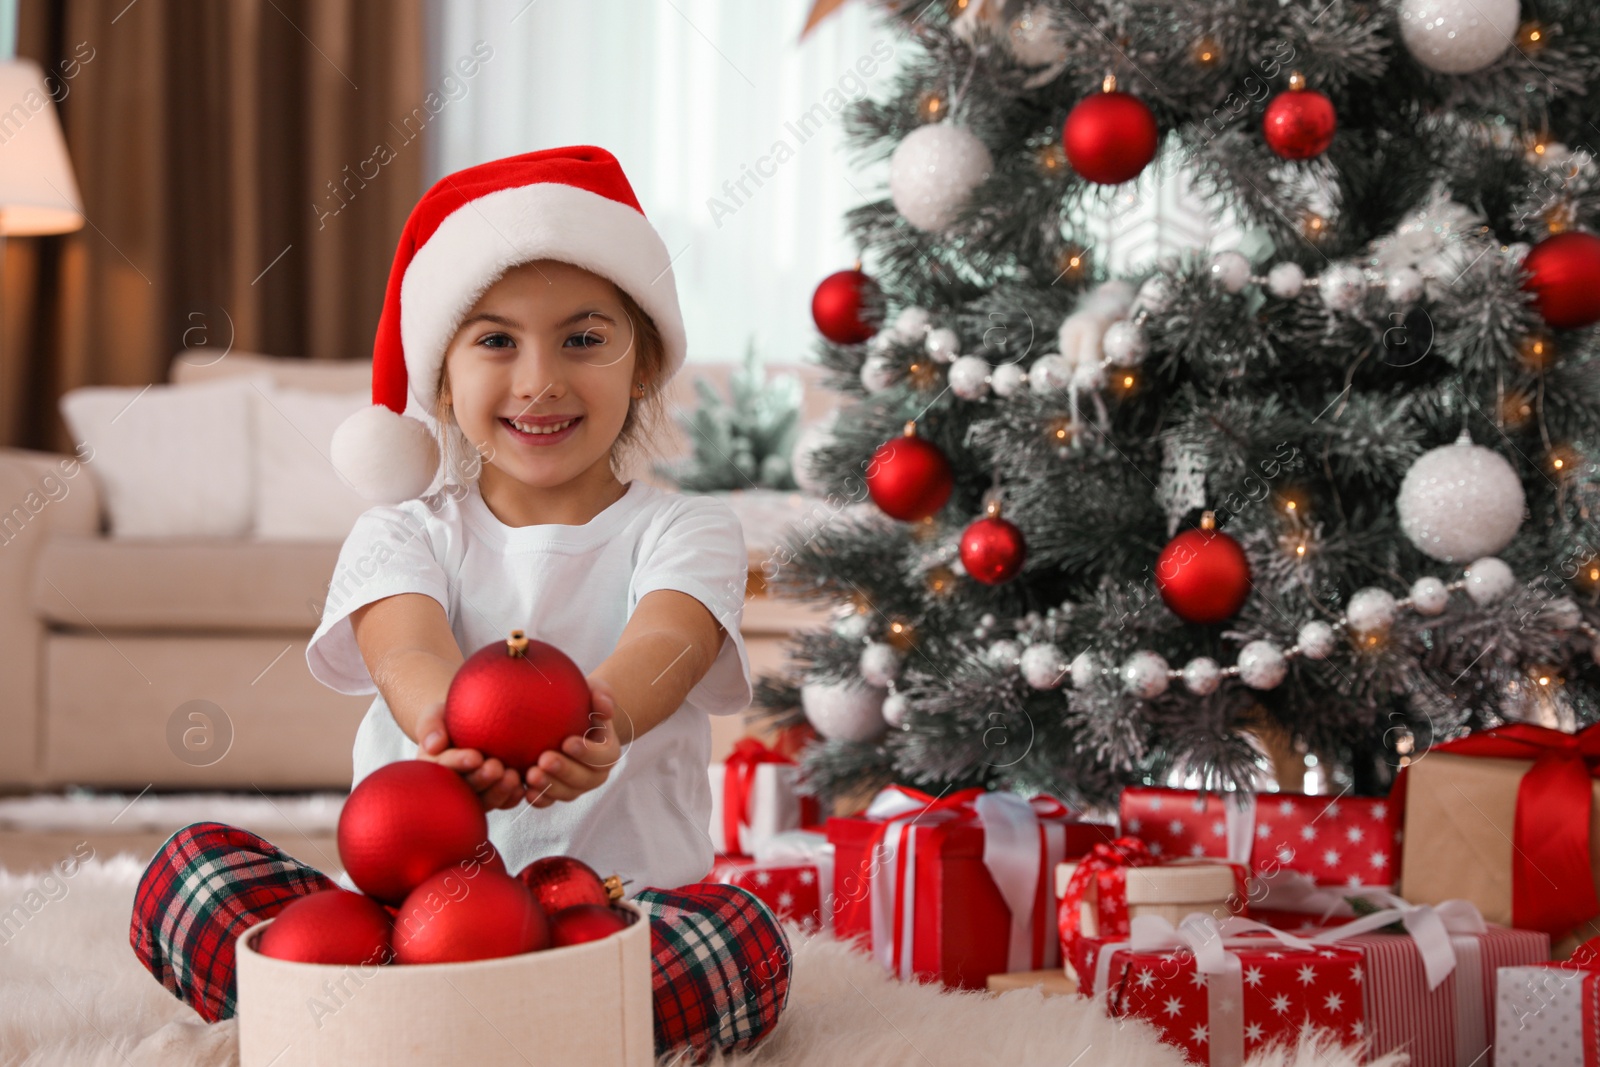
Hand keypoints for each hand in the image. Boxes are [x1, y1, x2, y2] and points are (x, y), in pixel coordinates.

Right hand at [414, 701, 524, 811]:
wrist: (470, 719)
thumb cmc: (449, 717)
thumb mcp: (434, 715)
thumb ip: (430, 726)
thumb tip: (433, 745)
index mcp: (435, 766)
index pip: (445, 766)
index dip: (459, 763)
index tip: (475, 757)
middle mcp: (453, 784)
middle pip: (466, 787)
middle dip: (481, 779)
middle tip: (497, 768)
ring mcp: (475, 791)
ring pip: (485, 800)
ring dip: (499, 792)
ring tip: (513, 777)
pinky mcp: (494, 793)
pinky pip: (503, 802)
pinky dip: (512, 798)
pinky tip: (522, 788)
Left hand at [522, 678, 624, 807]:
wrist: (570, 719)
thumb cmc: (582, 702)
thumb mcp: (595, 691)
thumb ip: (602, 695)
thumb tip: (604, 707)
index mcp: (607, 752)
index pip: (602, 756)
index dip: (587, 752)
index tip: (567, 742)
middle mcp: (594, 774)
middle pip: (584, 779)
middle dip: (564, 772)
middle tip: (544, 760)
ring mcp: (575, 786)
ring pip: (566, 793)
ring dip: (549, 787)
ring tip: (531, 775)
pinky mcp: (555, 792)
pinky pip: (549, 801)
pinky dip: (538, 799)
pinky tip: (524, 790)